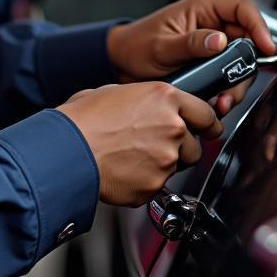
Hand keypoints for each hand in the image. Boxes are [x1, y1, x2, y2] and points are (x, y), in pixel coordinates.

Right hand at [58, 82, 222, 206]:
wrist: (67, 150)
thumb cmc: (83, 119)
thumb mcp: (114, 93)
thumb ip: (144, 101)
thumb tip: (148, 109)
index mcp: (164, 97)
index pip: (206, 113)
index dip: (208, 124)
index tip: (209, 129)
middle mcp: (172, 126)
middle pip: (194, 145)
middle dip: (178, 147)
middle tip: (150, 144)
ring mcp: (166, 157)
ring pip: (177, 166)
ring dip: (161, 164)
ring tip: (130, 156)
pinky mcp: (156, 184)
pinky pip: (157, 184)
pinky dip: (144, 180)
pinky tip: (123, 169)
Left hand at [106, 0, 275, 115]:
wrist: (123, 64)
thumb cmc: (137, 45)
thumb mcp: (162, 45)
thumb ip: (190, 42)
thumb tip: (219, 40)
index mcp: (203, 9)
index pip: (243, 10)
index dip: (259, 27)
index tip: (266, 48)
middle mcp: (212, 25)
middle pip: (248, 42)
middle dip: (245, 67)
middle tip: (234, 87)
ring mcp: (213, 46)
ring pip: (242, 64)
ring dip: (236, 85)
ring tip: (222, 101)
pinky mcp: (210, 65)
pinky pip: (229, 77)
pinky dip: (227, 92)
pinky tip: (217, 102)